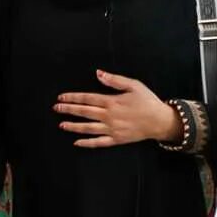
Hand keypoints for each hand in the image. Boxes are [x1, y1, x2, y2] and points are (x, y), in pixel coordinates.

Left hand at [54, 71, 179, 147]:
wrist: (160, 121)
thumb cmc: (148, 101)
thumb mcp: (134, 85)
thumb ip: (114, 80)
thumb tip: (98, 74)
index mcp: (112, 101)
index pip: (87, 98)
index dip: (73, 97)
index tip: (61, 97)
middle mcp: (109, 116)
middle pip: (84, 112)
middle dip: (68, 110)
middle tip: (56, 108)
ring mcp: (112, 129)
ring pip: (88, 128)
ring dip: (73, 126)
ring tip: (61, 124)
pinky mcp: (116, 139)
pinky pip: (99, 142)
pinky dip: (87, 143)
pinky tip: (77, 142)